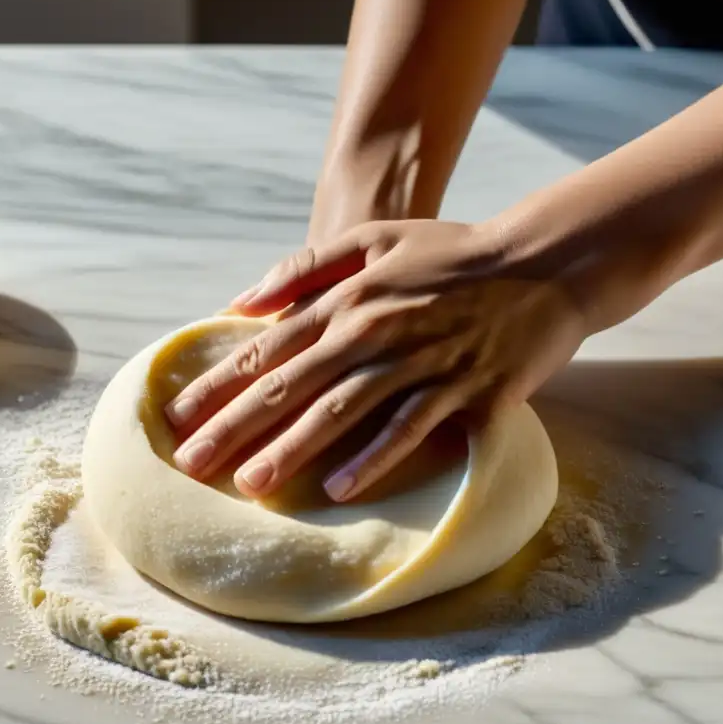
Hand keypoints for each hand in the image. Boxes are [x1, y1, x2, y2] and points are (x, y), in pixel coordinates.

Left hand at [164, 218, 590, 501]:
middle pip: (293, 384)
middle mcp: (375, 329)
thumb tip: (241, 303)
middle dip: (236, 426)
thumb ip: (306, 265)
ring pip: (344, 410)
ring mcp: (422, 361)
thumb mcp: (376, 236)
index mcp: (349, 295)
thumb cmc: (453, 253)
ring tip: (250, 485)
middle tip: (191, 465)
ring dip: (294, 448)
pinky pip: (414, 428)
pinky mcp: (466, 391)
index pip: (269, 346)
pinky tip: (341, 487)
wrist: (544, 261)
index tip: (178, 418)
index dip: (220, 383)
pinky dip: (376, 457)